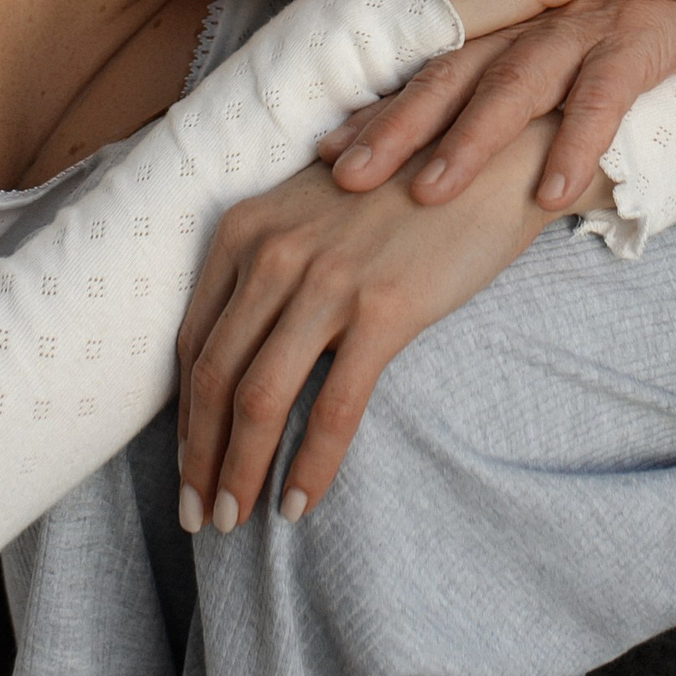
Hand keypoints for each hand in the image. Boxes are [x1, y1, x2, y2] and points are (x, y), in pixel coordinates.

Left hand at [175, 127, 562, 530]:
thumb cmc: (405, 187)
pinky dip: (309, 466)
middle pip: (215, 377)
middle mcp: (274, 251)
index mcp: (247, 229)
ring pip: (259, 400)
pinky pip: (332, 407)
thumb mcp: (315, 209)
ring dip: (239, 472)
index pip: (194, 341)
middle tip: (198, 516)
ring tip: (234, 520)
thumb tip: (237, 347)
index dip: (183, 416)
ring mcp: (326, 281)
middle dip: (199, 458)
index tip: (186, 466)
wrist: (492, 155)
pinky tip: (300, 503)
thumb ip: (270, 262)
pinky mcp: (384, 309)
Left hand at [325, 0, 675, 213]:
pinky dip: (575, 143)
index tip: (325, 152)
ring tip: (430, 193)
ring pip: (514, 84)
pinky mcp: (637, 35)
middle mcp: (534, 16)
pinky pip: (601, 95)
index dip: (381, 106)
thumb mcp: (571, 38)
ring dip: (469, 140)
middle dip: (396, 126)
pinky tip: (551, 193)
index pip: (432, 65)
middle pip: (452, 74)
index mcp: (513, 20)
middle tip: (346, 177)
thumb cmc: (643, 10)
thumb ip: (518, 76)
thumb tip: (459, 140)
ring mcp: (583, 22)